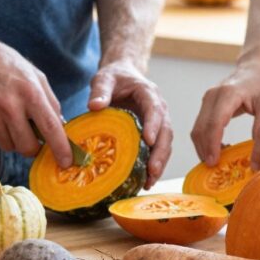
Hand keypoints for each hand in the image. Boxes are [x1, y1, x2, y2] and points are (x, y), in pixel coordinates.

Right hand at [0, 35, 71, 165]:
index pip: (50, 129)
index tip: (66, 163)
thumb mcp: (35, 75)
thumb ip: (50, 102)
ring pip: (8, 146)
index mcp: (30, 92)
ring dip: (13, 138)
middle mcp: (9, 106)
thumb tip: (61, 130)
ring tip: (8, 117)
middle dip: (33, 148)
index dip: (61, 149)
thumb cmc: (6, 64)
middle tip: (32, 138)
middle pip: (27, 147)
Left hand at [89, 59, 171, 187]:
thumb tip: (94, 105)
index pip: (155, 109)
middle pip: (166, 132)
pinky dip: (154, 165)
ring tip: (149, 182)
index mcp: (149, 94)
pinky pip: (157, 150)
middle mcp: (159, 109)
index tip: (148, 140)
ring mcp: (158, 123)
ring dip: (159, 163)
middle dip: (160, 153)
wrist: (123, 77)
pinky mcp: (154, 133)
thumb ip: (100, 90)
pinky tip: (145, 181)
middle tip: (152, 171)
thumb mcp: (104, 78)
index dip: (154, 125)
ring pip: (165, 144)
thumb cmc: (114, 78)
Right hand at [191, 56, 259, 165]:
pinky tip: (219, 149)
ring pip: (197, 128)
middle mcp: (212, 95)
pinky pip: (200, 125)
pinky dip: (205, 140)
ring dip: (203, 147)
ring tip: (217, 161)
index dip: (212, 145)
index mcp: (228, 94)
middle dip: (204, 150)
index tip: (214, 162)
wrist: (257, 66)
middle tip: (214, 168)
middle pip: (200, 128)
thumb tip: (255, 151)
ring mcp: (207, 99)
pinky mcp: (207, 104)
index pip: (214, 123)